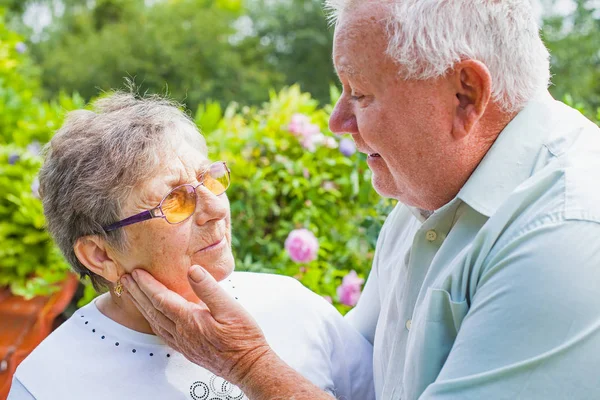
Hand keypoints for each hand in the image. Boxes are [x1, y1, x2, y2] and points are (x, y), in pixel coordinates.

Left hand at [121, 265, 271, 383]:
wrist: (248, 365)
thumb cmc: (242, 336)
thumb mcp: (230, 308)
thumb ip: (209, 289)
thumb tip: (192, 270)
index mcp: (189, 320)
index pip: (161, 298)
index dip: (147, 284)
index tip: (136, 271)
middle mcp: (181, 333)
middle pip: (152, 310)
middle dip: (137, 293)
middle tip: (124, 278)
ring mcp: (182, 342)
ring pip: (155, 321)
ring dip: (141, 305)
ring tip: (133, 293)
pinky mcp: (187, 348)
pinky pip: (162, 332)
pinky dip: (152, 319)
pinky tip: (153, 316)